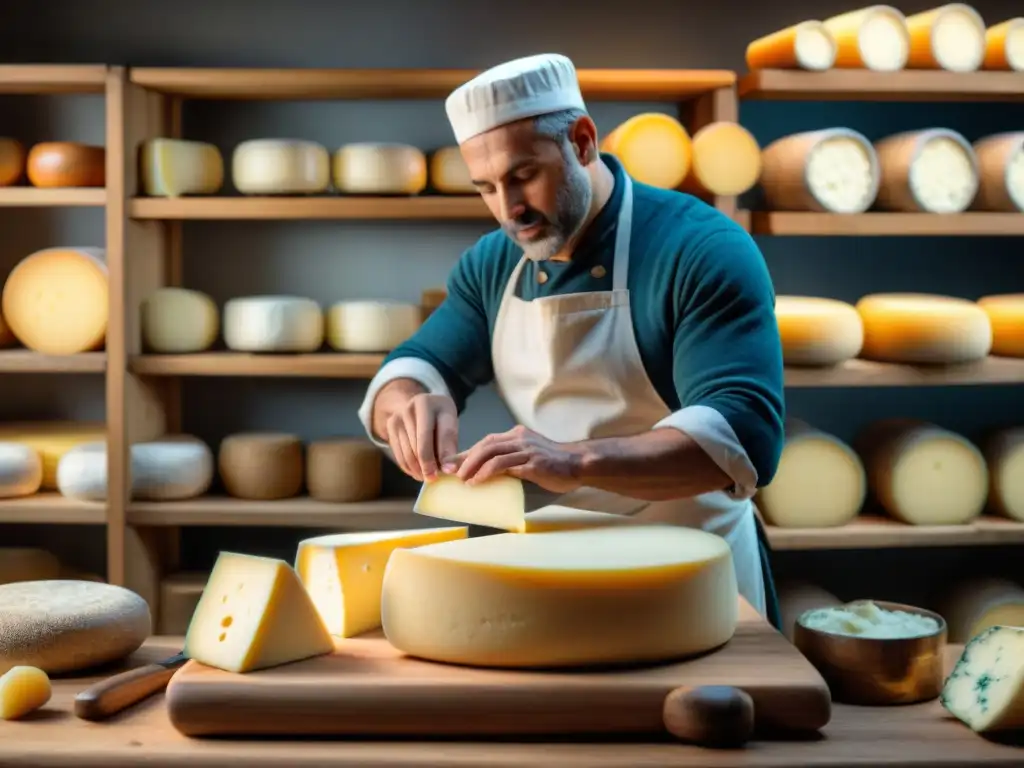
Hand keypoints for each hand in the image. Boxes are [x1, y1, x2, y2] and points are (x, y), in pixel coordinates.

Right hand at [385, 393, 458, 481]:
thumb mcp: (450, 423)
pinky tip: (418, 472)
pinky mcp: (390, 428)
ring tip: (428, 476)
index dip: (438, 455)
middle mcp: (408, 408)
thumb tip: (449, 469)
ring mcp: (396, 418)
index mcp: (425, 403)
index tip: (446, 472)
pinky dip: (409, 468)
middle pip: (417, 445)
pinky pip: (399, 455)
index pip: (429, 434)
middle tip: (435, 478)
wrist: (421, 406)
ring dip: (418, 469)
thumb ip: (449, 444)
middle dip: (427, 465)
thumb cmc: (440, 417)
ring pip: (407, 453)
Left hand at [453, 425, 584, 493]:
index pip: (487, 441)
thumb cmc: (553, 464)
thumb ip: (511, 459)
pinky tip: (479, 481)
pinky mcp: (532, 463)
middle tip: (453, 473)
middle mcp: (520, 438)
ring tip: (463, 479)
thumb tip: (488, 472)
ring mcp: (526, 450)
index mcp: (518, 434)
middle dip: (467, 459)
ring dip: (474, 466)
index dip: (469, 452)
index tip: (454, 464)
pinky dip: (487, 472)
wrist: (577, 464)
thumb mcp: (528, 456)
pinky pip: (504, 466)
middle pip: (486, 445)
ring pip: (492, 453)